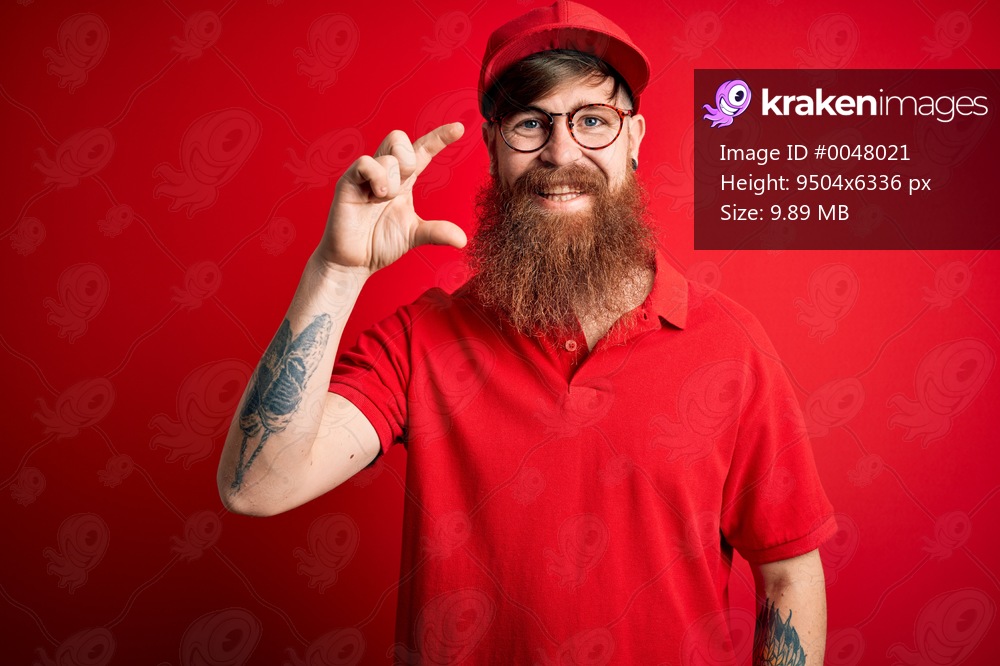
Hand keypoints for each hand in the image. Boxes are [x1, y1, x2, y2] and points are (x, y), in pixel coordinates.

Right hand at [318, 122, 466, 273]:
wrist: (354, 262)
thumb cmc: (379, 244)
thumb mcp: (414, 235)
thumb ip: (437, 232)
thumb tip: (462, 240)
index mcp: (403, 181)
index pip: (422, 150)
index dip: (439, 137)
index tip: (459, 128)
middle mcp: (385, 173)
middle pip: (399, 139)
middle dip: (409, 157)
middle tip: (406, 182)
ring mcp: (365, 176)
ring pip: (387, 154)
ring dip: (394, 179)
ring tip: (384, 199)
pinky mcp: (348, 183)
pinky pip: (365, 163)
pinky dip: (377, 176)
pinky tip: (377, 194)